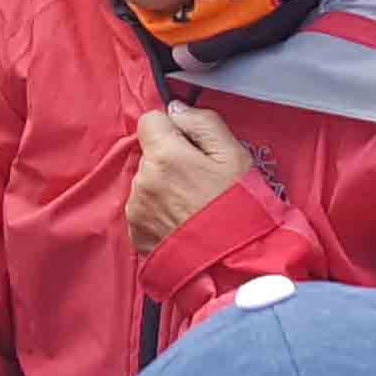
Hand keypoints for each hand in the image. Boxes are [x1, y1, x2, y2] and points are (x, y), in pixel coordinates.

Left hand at [125, 104, 256, 251]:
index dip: (172, 129)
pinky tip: (184, 223)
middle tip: (200, 180)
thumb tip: (175, 109)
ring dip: (163, 186)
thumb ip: (203, 123)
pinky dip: (159, 212)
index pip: (149, 120)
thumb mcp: (234, 155)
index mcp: (164, 156)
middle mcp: (143, 181)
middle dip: (169, 159)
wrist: (234, 266)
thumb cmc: (239, 209)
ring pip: (146, 182)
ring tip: (194, 206)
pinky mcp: (136, 234)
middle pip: (149, 153)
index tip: (192, 147)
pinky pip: (144, 209)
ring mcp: (136, 210)